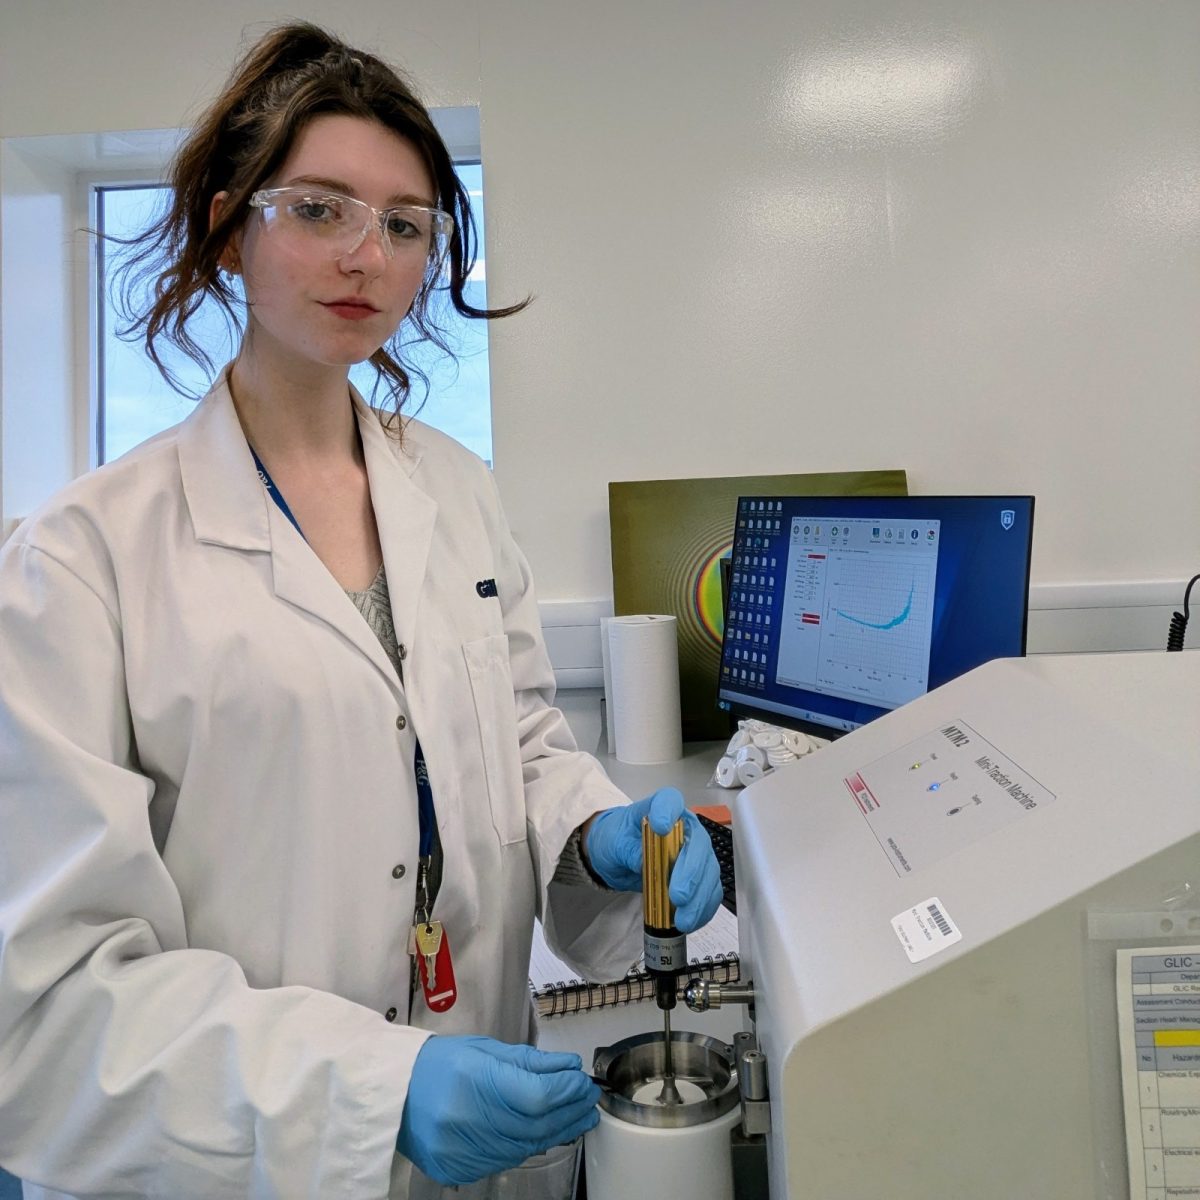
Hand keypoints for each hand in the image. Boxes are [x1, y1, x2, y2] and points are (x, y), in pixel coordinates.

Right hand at [396, 1035, 600, 1185]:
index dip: (567, 1091)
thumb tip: (567, 1067)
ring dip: (555, 1131)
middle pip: (537, 1124)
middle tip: (588, 1101)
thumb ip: (529, 1061)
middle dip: (570, 1111)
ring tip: (574, 1117)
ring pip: (525, 1146)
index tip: (582, 1083)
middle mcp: (469, 1120)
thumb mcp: (485, 1050)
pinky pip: (505, 1160)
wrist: (393, 1093)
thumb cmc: (437, 1065)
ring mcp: (462, 1150)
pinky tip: (541, 1132)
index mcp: (475, 1081)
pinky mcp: (458, 1169)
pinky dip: (526, 1146)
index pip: (539, 1095)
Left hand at [584, 787, 722, 931]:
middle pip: (698, 844)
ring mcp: (696, 852)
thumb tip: (643, 862)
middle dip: (691, 873)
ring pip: (709, 872)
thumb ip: (629, 850)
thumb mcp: (614, 842)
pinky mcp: (698, 876)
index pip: (669, 801)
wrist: (618, 855)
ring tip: (683, 920)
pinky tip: (691, 921)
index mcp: (662, 808)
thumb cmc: (617, 839)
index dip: (668, 812)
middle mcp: (685, 828)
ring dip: (699, 898)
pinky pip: (709, 891)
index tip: (660, 827)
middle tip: (677, 896)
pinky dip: (703, 908)